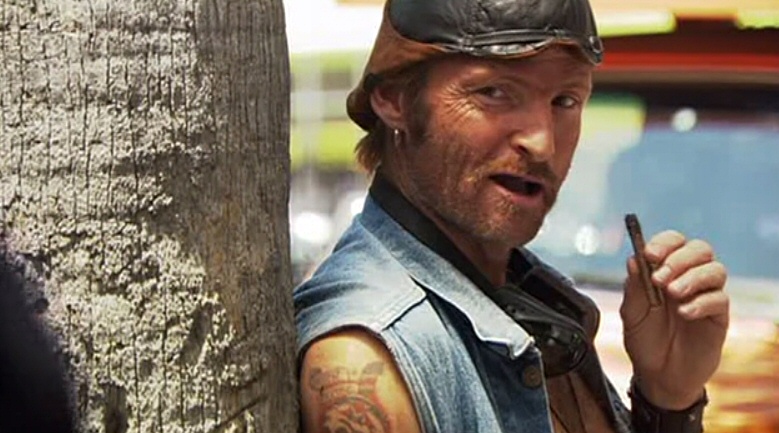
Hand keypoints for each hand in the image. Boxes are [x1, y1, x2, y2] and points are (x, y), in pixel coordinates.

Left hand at [620, 230, 728, 409]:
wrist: (657, 375)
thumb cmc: (644, 340)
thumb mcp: (631, 314)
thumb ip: (633, 287)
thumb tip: (633, 258)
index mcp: (666, 270)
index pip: (674, 242)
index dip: (665, 243)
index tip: (650, 254)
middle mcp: (689, 277)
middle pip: (700, 249)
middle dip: (679, 259)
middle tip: (660, 278)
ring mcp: (706, 296)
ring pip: (715, 270)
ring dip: (692, 277)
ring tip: (672, 294)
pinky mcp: (718, 317)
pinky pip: (720, 299)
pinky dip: (701, 302)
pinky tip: (684, 313)